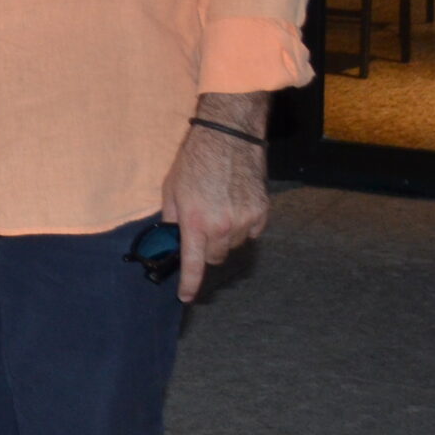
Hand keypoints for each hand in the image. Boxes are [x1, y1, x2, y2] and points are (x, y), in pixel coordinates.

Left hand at [160, 104, 269, 301]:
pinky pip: (251, 233)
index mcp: (195, 222)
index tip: (185, 297)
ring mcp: (245, 221)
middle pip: (214, 257)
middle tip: (200, 229)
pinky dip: (242, 227)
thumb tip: (172, 238)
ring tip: (218, 209)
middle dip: (204, 249)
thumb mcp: (171, 189)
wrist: (229, 137)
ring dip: (224, 237)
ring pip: (233, 246)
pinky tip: (235, 206)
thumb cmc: (194, 160)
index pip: (193, 264)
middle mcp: (222, 226)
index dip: (189, 284)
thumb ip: (172, 218)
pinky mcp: (262, 213)